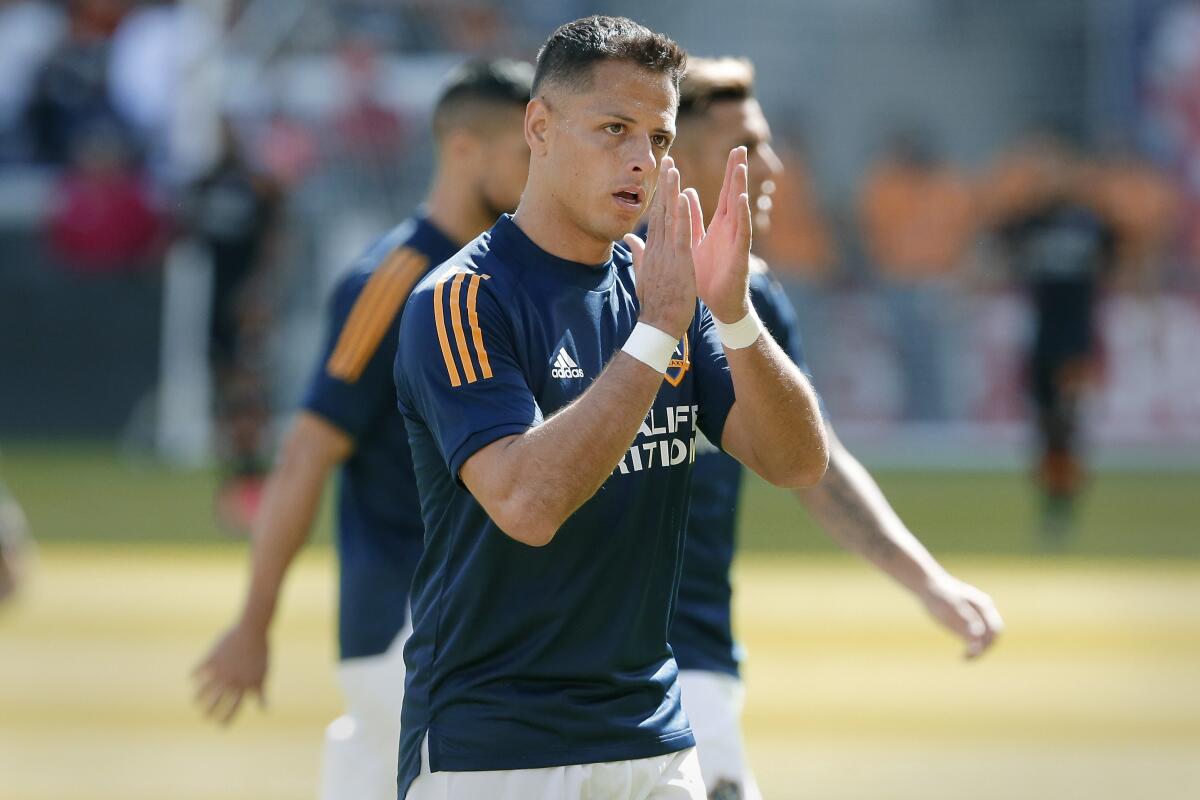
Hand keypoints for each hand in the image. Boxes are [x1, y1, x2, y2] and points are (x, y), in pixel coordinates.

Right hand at [192, 622, 268, 724]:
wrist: (253, 629)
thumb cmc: (261, 652)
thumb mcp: (263, 673)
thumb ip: (260, 693)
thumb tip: (264, 711)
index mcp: (245, 685)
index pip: (234, 708)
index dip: (227, 719)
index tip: (221, 727)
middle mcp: (231, 680)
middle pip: (216, 702)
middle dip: (209, 712)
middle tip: (205, 717)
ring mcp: (220, 670)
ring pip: (203, 690)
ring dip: (198, 697)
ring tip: (196, 702)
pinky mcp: (211, 658)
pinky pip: (198, 670)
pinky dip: (194, 675)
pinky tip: (192, 678)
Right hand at [623, 156, 697, 338]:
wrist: (658, 324)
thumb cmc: (655, 303)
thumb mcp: (644, 274)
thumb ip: (638, 254)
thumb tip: (629, 238)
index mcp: (652, 250)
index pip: (657, 218)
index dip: (660, 195)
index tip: (663, 176)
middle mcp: (657, 248)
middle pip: (661, 211)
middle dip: (664, 185)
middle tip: (668, 160)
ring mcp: (667, 253)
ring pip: (669, 217)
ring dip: (671, 192)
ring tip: (673, 168)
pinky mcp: (678, 261)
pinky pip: (680, 234)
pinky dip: (682, 215)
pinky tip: (683, 197)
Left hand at [691, 147, 752, 322]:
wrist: (717, 306)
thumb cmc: (707, 277)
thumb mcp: (692, 244)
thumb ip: (690, 220)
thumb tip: (685, 195)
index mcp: (718, 226)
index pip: (721, 194)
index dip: (727, 173)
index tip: (731, 151)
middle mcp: (729, 229)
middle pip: (733, 195)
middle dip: (736, 172)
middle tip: (739, 148)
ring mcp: (736, 240)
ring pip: (739, 209)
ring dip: (740, 188)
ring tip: (741, 166)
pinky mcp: (740, 254)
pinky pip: (742, 231)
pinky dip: (742, 215)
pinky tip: (740, 199)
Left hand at [919, 571, 1003, 658]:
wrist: (927, 585)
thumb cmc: (939, 596)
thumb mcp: (950, 609)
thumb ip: (964, 623)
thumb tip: (976, 639)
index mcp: (984, 606)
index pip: (994, 630)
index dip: (987, 643)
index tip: (972, 653)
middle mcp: (983, 611)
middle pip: (992, 635)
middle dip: (984, 648)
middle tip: (967, 658)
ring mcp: (976, 616)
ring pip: (984, 638)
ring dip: (978, 650)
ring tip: (964, 658)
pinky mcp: (967, 622)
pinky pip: (975, 638)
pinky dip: (971, 647)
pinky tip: (961, 654)